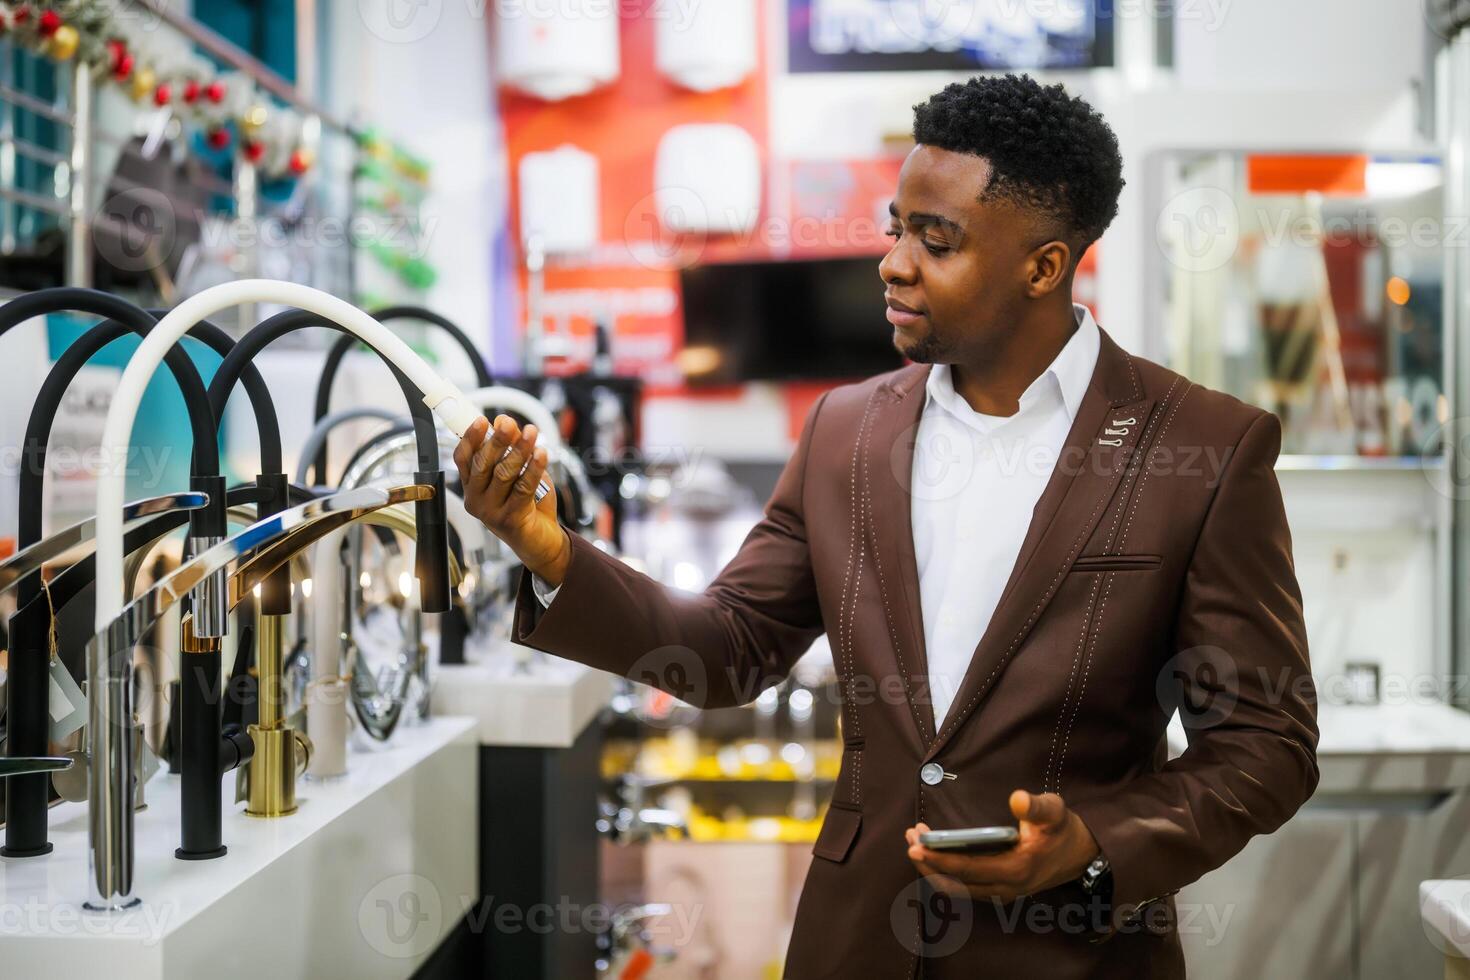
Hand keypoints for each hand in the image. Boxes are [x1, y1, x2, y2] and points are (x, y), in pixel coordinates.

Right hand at [453, 414, 570, 585]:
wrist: (541, 542)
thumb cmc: (528, 505)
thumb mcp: (519, 472)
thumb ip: (512, 448)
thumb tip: (505, 422)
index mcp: (472, 486)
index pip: (463, 458)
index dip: (470, 438)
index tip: (482, 420)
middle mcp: (476, 499)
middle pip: (483, 464)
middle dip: (497, 440)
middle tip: (509, 423)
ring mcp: (491, 511)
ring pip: (504, 474)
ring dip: (519, 450)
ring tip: (532, 433)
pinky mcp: (510, 519)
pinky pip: (523, 487)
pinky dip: (533, 468)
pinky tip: (541, 454)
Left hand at [903, 790, 1100, 900]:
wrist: (1082, 855)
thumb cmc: (1063, 830)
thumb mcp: (1055, 812)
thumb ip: (1036, 806)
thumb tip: (1017, 798)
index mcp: (1016, 869)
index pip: (967, 869)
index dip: (939, 859)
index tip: (916, 845)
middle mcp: (1006, 887)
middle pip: (955, 884)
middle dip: (928, 864)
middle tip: (910, 838)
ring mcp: (1002, 892)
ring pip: (958, 890)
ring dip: (934, 870)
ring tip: (916, 843)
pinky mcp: (1000, 890)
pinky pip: (965, 888)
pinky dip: (946, 874)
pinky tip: (934, 855)